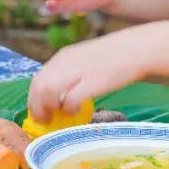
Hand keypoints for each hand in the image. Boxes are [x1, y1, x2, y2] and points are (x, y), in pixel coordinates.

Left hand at [28, 27, 150, 121]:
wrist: (135, 49)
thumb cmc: (113, 56)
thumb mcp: (84, 59)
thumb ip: (70, 72)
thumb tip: (60, 94)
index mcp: (63, 57)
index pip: (38, 78)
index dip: (34, 97)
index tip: (38, 110)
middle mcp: (66, 63)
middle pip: (39, 86)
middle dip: (37, 106)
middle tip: (43, 119)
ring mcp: (77, 71)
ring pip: (48, 92)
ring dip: (48, 108)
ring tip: (55, 118)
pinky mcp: (91, 82)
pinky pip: (70, 100)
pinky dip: (68, 109)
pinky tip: (75, 112)